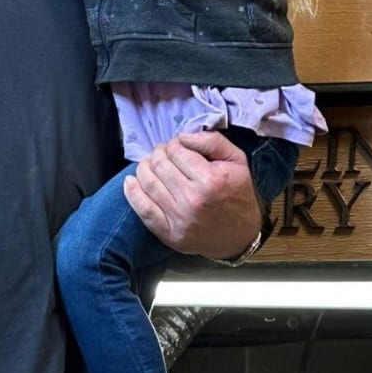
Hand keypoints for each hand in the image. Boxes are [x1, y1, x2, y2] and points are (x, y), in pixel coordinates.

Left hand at [124, 131, 261, 257]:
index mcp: (211, 180)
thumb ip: (212, 141)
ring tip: (151, 165)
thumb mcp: (237, 161)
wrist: (241, 236)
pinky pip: (142, 209)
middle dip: (159, 154)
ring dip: (145, 168)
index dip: (174, 144)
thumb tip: (183, 136)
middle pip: (159, 164)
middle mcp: (192, 199)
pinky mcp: (169, 234)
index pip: (176, 151)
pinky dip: (132, 192)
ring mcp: (178, 219)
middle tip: (165, 155)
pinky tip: (131, 181)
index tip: (178, 147)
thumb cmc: (238, 195)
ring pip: (147, 182)